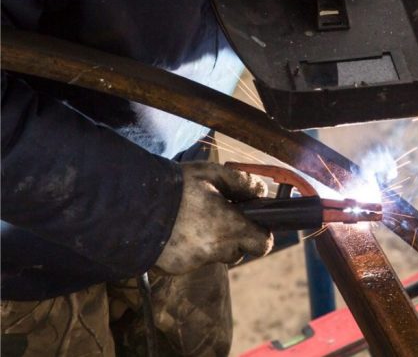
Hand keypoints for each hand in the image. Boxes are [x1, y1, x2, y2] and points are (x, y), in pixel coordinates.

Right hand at [156, 162, 272, 273]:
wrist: (129, 204)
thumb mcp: (212, 174)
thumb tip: (262, 193)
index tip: (250, 220)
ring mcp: (193, 262)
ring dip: (210, 241)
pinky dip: (189, 247)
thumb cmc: (175, 186)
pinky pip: (192, 259)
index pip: (262, 244)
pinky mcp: (174, 268)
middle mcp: (214, 250)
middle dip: (233, 236)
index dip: (260, 233)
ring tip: (192, 219)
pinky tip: (175, 229)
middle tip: (216, 215)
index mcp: (229, 228)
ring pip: (214, 255)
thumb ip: (243, 183)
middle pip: (237, 251)